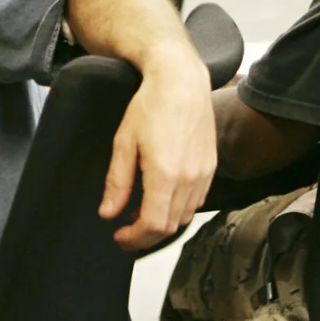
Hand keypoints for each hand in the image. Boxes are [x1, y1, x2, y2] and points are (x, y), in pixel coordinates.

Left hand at [99, 47, 216, 250]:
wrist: (181, 81)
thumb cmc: (151, 105)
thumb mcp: (124, 143)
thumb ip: (117, 182)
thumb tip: (108, 213)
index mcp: (165, 175)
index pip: (153, 226)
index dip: (134, 239)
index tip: (119, 237)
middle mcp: (189, 179)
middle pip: (169, 227)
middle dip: (145, 236)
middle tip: (125, 230)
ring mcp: (203, 174)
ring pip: (184, 217)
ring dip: (162, 222)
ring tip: (140, 211)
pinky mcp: (210, 167)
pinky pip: (196, 201)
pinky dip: (177, 208)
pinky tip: (161, 197)